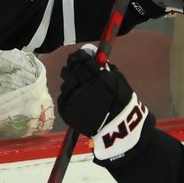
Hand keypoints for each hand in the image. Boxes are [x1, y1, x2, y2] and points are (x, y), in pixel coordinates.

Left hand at [58, 46, 148, 160]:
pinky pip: (63, 96)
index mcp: (98, 76)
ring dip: (70, 81)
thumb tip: (93, 55)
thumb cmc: (120, 102)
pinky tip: (76, 98)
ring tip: (77, 85)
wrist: (117, 128)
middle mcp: (84, 85)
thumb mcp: (118, 80)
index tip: (78, 55)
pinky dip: (68, 95)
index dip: (79, 55)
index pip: (82, 59)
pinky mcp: (67, 110)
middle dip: (71, 65)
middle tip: (74, 65)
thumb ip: (105, 67)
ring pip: (65, 82)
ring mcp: (74, 98)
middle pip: (70, 68)